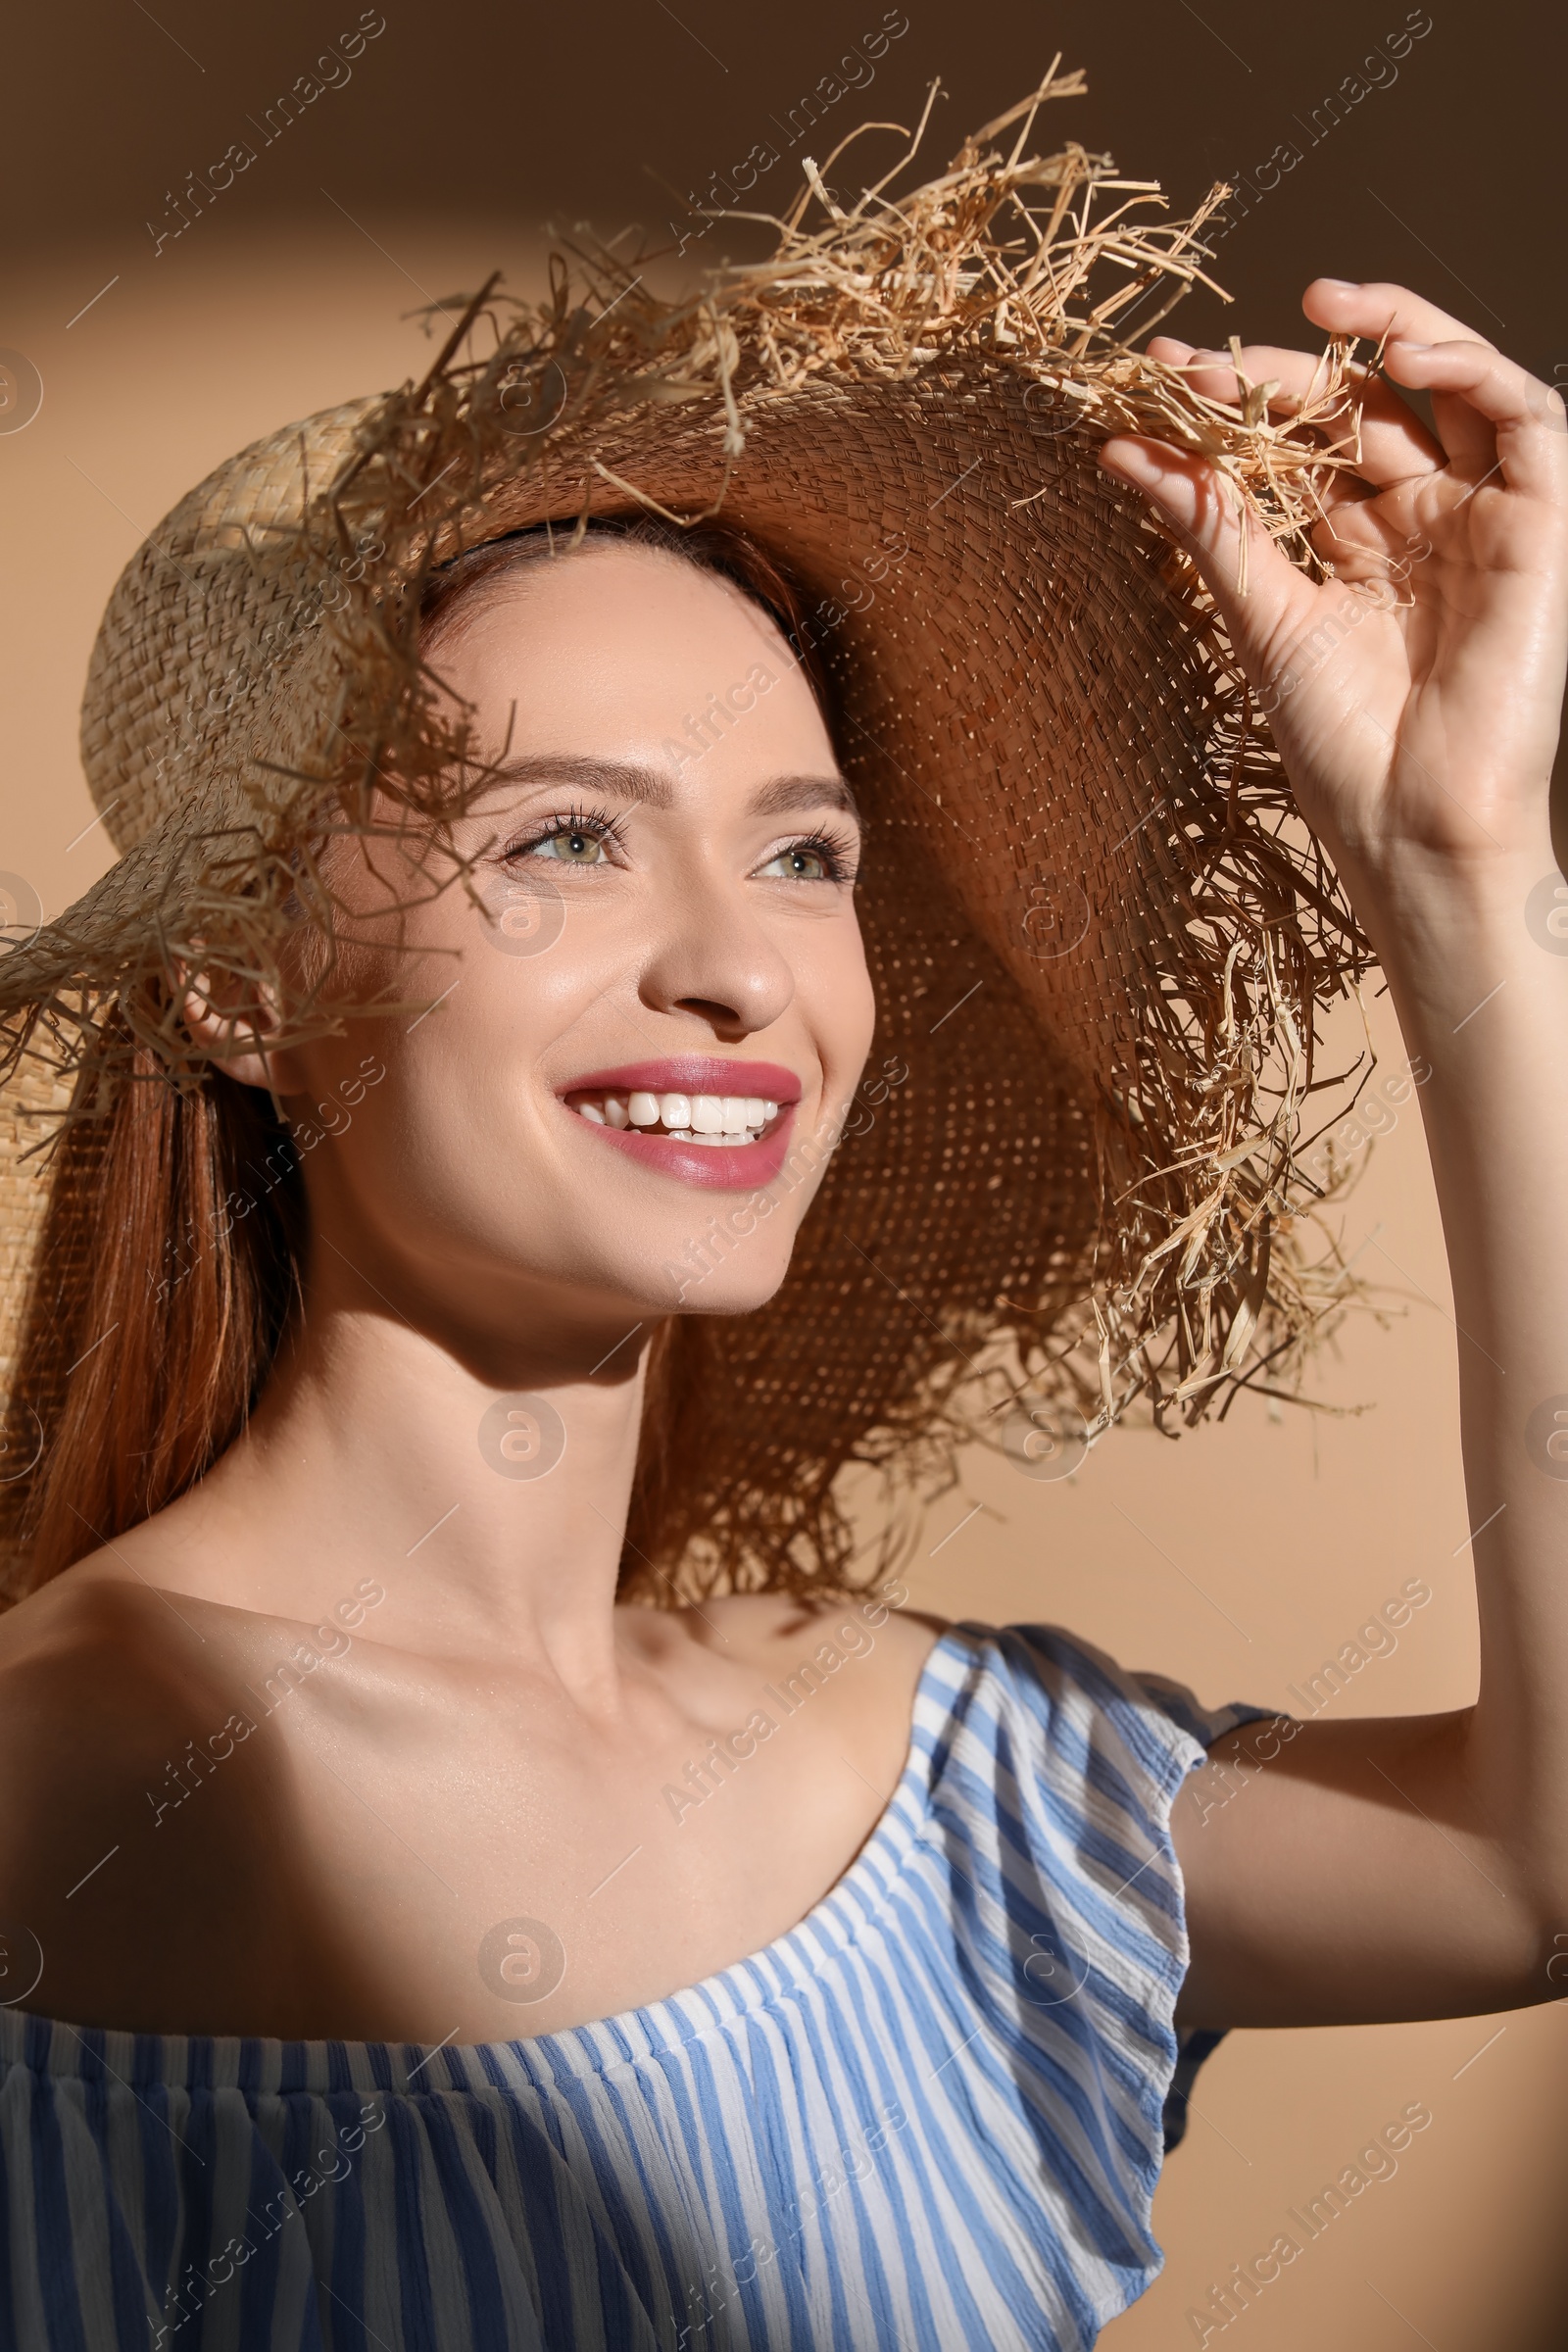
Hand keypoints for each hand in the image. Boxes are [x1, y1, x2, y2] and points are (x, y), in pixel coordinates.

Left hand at [1097, 280, 1567, 938]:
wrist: (1415, 827)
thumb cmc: (1344, 748)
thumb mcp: (1259, 617)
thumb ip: (1206, 523)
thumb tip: (1120, 448)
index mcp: (1356, 548)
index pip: (1300, 445)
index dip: (1239, 404)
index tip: (1161, 379)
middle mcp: (1422, 523)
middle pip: (1361, 408)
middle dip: (1287, 373)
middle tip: (1209, 365)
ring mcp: (1483, 518)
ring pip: (1449, 388)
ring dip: (1392, 329)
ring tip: (1319, 306)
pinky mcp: (1544, 524)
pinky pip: (1525, 417)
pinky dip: (1472, 368)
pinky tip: (1402, 355)